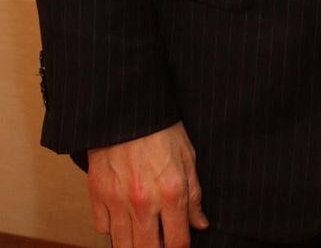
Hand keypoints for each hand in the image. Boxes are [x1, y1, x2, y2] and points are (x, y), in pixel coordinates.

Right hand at [88, 121, 207, 247]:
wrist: (127, 110)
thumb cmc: (161, 128)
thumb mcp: (187, 156)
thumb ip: (193, 194)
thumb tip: (199, 223)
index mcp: (171, 192)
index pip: (177, 242)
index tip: (179, 245)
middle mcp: (143, 202)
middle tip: (159, 242)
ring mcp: (117, 201)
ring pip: (123, 245)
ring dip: (134, 244)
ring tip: (142, 236)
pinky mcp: (97, 195)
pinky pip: (102, 228)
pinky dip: (112, 228)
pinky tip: (122, 218)